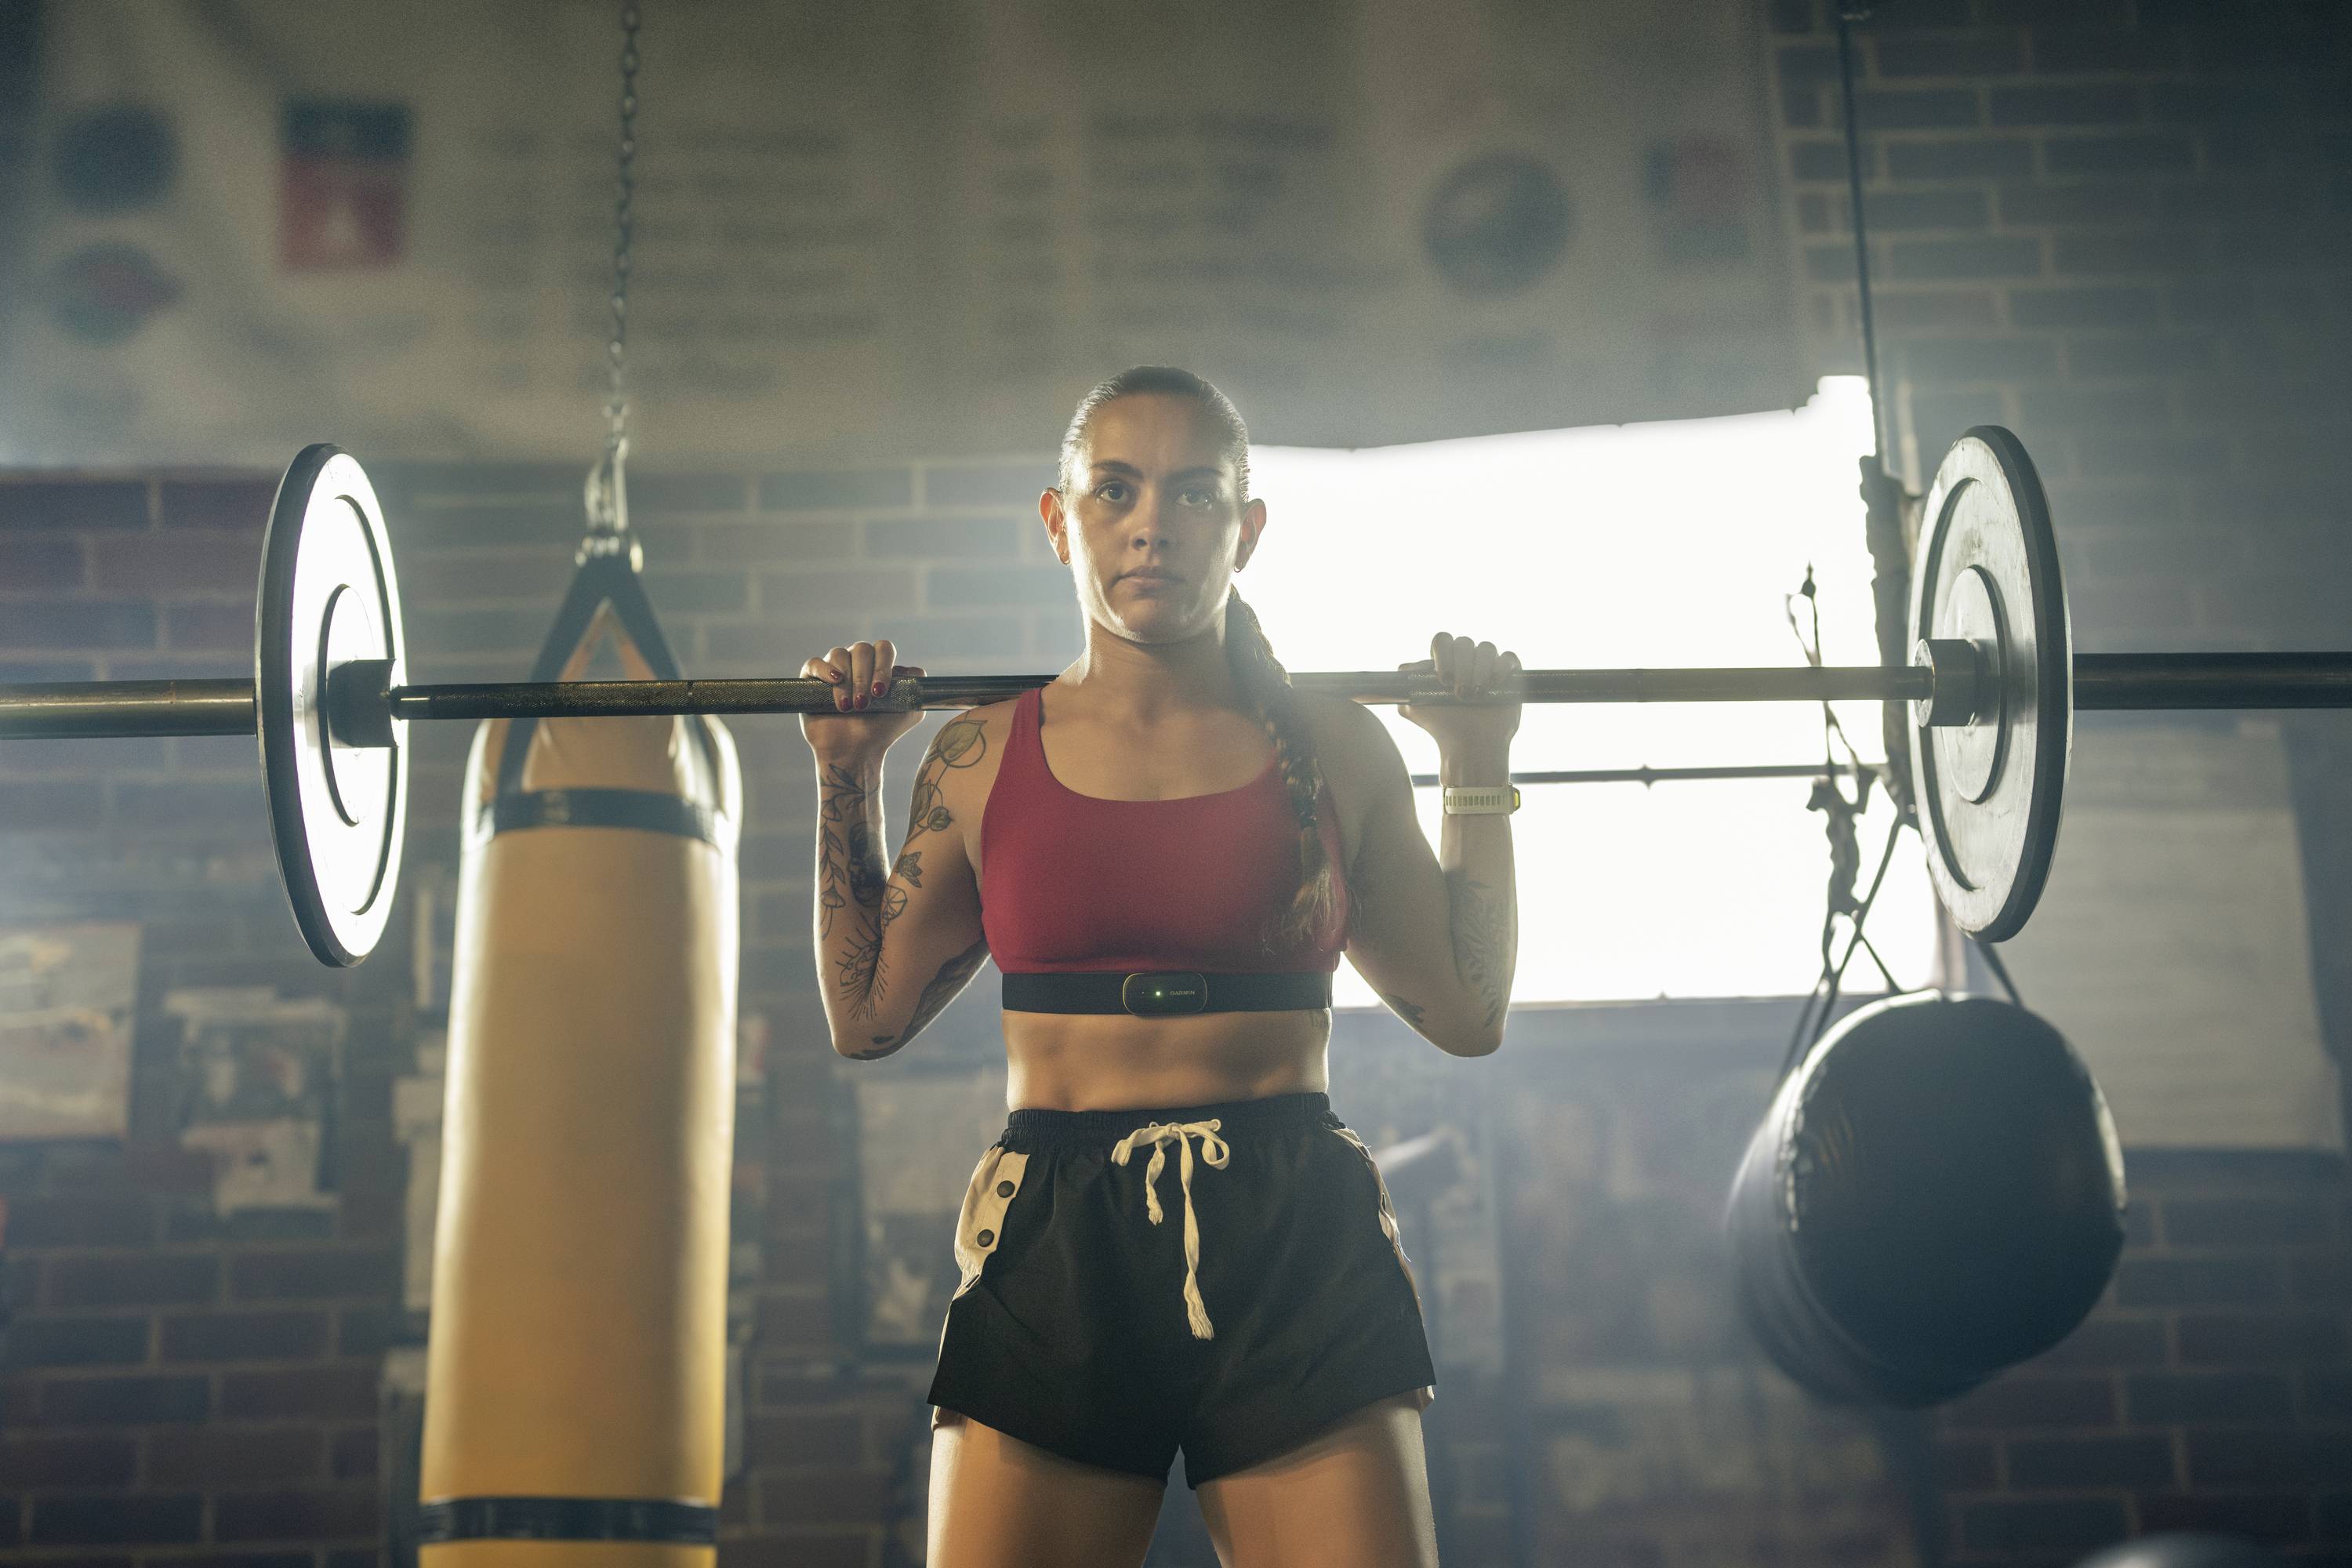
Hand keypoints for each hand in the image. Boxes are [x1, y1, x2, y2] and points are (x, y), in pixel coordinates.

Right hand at [799, 639, 925, 760]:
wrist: (855, 751)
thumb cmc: (881, 731)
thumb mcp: (909, 712)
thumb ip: (916, 688)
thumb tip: (915, 670)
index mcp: (878, 665)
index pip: (883, 649)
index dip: (883, 666)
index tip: (881, 691)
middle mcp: (856, 663)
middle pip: (862, 649)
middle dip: (864, 676)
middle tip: (864, 703)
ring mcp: (834, 670)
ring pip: (839, 654)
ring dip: (847, 681)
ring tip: (849, 706)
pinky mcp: (811, 679)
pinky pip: (814, 663)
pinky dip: (824, 669)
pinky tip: (834, 681)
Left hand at [1396, 632, 1521, 752]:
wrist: (1469, 745)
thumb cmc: (1442, 726)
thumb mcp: (1415, 706)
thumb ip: (1408, 684)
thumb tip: (1404, 668)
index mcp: (1445, 662)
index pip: (1443, 640)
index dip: (1443, 654)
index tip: (1443, 679)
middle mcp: (1467, 661)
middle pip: (1464, 642)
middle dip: (1461, 666)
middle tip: (1460, 693)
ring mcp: (1488, 666)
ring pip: (1486, 648)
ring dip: (1480, 669)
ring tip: (1476, 694)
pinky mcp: (1510, 675)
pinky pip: (1508, 658)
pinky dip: (1501, 668)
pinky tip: (1494, 685)